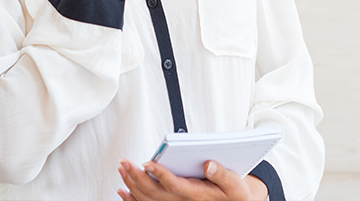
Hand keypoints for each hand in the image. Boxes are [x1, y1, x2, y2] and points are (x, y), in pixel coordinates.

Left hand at [117, 159, 267, 200]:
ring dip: (132, 184)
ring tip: (123, 168)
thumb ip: (223, 175)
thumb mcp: (235, 185)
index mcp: (197, 195)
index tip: (148, 163)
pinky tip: (123, 189)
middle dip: (137, 177)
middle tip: (125, 162)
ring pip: (147, 199)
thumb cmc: (233, 195)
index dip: (160, 174)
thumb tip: (208, 164)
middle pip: (154, 193)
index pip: (174, 185)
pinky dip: (132, 198)